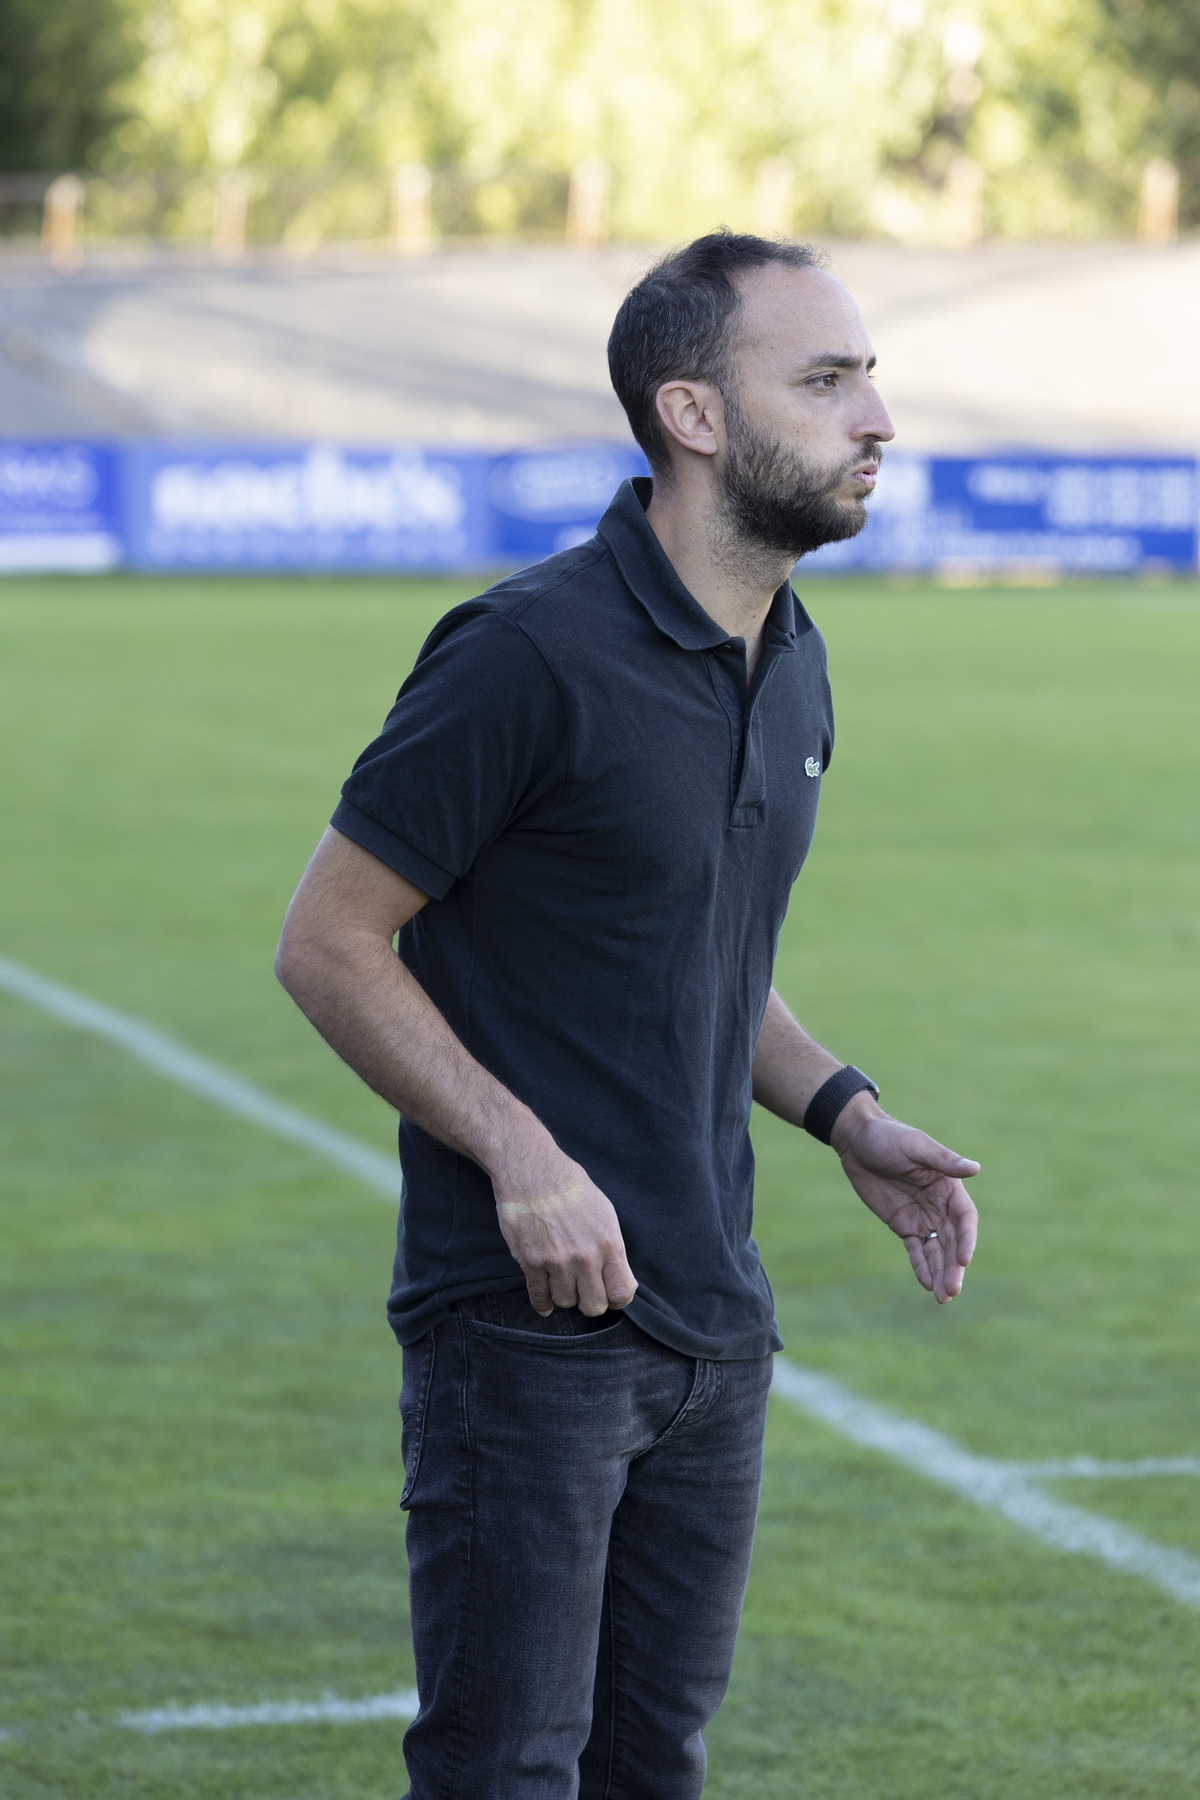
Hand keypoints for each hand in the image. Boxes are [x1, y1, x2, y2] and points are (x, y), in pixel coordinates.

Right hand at [491, 1136, 637, 1316]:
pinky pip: (539, 1296)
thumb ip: (612, 1248)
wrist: (534, 1171)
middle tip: (585, 1291)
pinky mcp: (531, 1262)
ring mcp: (556, 1261)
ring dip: (565, 1296)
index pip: (621, 1292)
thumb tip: (619, 1276)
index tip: (610, 1295)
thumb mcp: (605, 1213)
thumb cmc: (572, 1188)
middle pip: (594, 1306)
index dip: (617, 1299)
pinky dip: (543, 1304)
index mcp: (608, 1243)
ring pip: (566, 1302)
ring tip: (563, 1284)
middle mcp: (585, 1257)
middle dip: (591, 1302)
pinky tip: (545, 1303)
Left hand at [830, 1094, 978, 1303]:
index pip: (965, 1219)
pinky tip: (927, 1285)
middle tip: (952, 1290)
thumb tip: (975, 1168)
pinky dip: (922, 1267)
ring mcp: (922, 1217)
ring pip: (936, 1251)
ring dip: (941, 1273)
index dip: (967, 1240)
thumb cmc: (889, 1137)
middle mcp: (940, 1205)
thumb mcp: (916, 1146)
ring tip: (943, 1298)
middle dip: (953, 1267)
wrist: (857, 1140)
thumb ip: (944, 1161)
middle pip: (953, 1241)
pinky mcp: (904, 1226)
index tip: (964, 1260)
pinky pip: (916, 1251)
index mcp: (948, 1187)